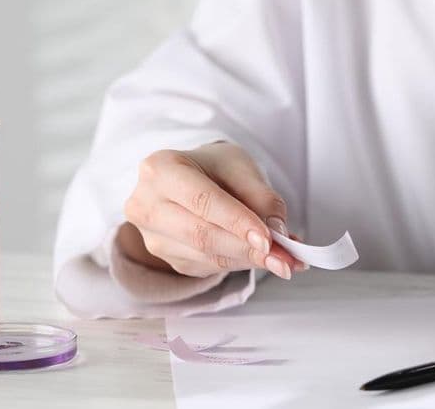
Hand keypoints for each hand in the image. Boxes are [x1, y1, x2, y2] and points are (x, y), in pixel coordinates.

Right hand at [120, 141, 302, 279]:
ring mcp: (153, 237)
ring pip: (207, 256)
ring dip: (250, 260)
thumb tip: (278, 234)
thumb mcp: (240, 167)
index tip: (269, 239)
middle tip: (287, 258)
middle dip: (248, 248)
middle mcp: (146, 205)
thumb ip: (261, 197)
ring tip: (286, 259)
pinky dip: (241, 264)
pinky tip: (263, 257)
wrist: (191, 178)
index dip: (237, 222)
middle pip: (202, 235)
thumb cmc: (213, 167)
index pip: (202, 200)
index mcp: (160, 169)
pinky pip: (209, 267)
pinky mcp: (168, 259)